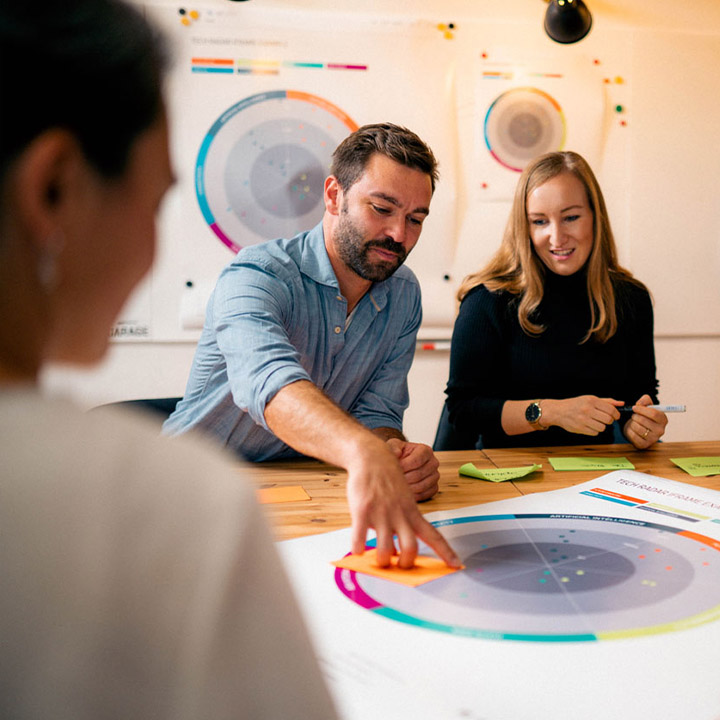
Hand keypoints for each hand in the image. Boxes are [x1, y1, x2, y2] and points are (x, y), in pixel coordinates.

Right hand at [346, 440, 459, 569]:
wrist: (372, 457)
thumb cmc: (387, 480)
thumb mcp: (403, 499)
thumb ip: (403, 522)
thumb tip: (398, 549)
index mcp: (412, 512)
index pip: (434, 536)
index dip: (446, 552)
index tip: (457, 565)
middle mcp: (400, 514)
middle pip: (410, 549)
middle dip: (406, 564)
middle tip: (399, 566)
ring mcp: (381, 513)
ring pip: (385, 550)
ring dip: (382, 561)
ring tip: (378, 560)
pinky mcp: (362, 510)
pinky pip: (359, 537)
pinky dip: (358, 549)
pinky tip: (357, 551)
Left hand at [386, 438, 439, 501]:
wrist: (402, 462)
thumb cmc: (399, 454)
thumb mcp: (394, 446)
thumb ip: (394, 447)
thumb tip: (396, 454)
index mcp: (425, 450)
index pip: (416, 461)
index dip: (404, 467)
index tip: (394, 468)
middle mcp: (433, 462)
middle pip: (418, 474)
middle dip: (404, 478)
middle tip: (393, 479)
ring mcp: (435, 476)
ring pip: (422, 486)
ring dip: (407, 488)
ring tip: (398, 485)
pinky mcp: (434, 487)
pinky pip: (426, 494)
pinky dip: (414, 495)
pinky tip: (405, 492)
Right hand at [545, 395, 623, 435]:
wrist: (558, 411)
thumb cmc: (576, 404)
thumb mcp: (590, 399)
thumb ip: (607, 401)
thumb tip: (621, 403)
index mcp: (591, 401)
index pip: (611, 409)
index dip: (616, 414)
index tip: (615, 416)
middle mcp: (587, 409)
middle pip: (608, 419)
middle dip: (609, 420)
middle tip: (604, 419)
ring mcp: (583, 420)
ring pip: (602, 427)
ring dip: (601, 426)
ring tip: (595, 422)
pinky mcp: (580, 428)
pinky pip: (595, 433)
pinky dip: (594, 430)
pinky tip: (589, 425)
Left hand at [623, 394, 667, 448]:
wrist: (637, 428)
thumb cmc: (643, 415)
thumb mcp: (646, 405)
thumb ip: (645, 400)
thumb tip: (640, 404)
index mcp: (663, 420)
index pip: (654, 414)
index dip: (641, 409)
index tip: (634, 408)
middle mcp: (661, 430)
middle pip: (643, 420)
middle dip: (634, 416)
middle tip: (633, 416)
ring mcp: (653, 439)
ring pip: (637, 428)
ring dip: (632, 423)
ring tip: (633, 422)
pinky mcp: (644, 445)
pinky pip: (633, 436)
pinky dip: (629, 430)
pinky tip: (631, 429)